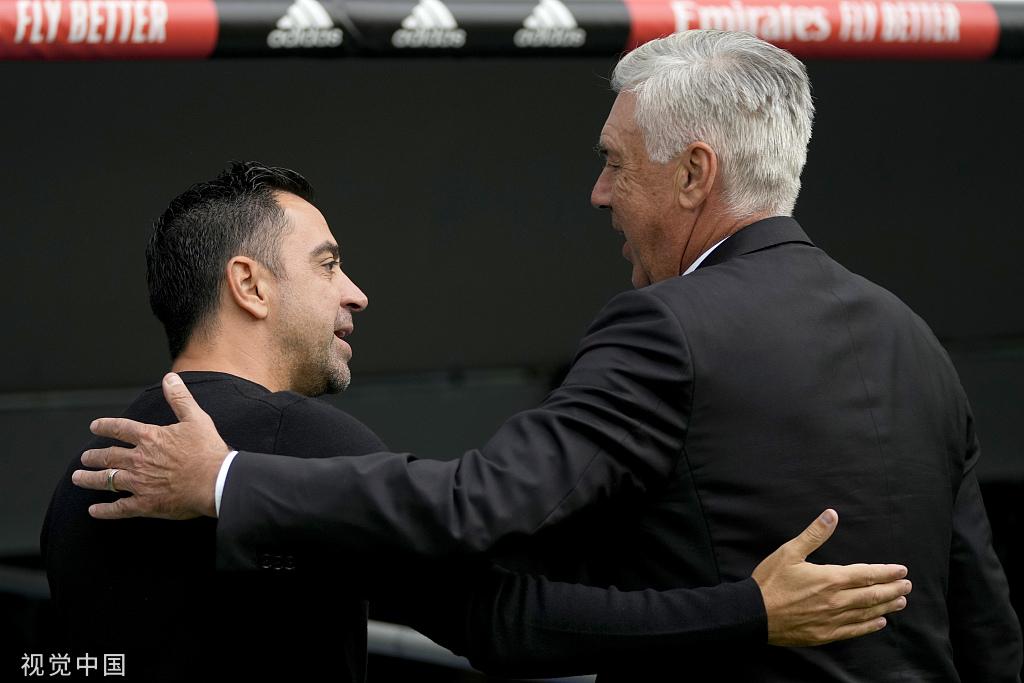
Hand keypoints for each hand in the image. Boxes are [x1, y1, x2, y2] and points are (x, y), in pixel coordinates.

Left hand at [72, 373, 228, 519]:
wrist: (216, 481)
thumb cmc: (208, 451)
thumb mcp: (196, 418)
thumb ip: (180, 398)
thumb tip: (170, 378)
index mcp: (150, 438)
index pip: (121, 428)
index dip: (106, 426)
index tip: (95, 426)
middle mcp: (139, 460)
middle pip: (109, 456)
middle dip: (94, 456)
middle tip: (85, 458)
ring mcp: (139, 483)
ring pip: (107, 480)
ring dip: (91, 479)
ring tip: (79, 478)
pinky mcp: (145, 504)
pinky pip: (119, 508)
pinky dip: (105, 510)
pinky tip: (94, 510)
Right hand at [752, 509, 911, 645]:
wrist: (753, 614)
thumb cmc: (770, 582)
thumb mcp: (789, 552)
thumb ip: (813, 534)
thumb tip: (831, 515)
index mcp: (829, 579)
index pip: (866, 575)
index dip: (886, 573)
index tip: (901, 570)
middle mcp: (835, 601)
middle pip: (871, 595)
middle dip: (892, 589)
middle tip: (907, 586)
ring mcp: (831, 619)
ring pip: (866, 612)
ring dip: (886, 607)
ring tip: (900, 602)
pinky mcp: (825, 634)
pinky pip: (853, 630)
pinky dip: (869, 626)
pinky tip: (879, 622)